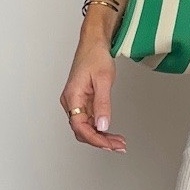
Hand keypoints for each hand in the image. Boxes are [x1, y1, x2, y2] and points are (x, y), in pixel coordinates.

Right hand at [60, 33, 125, 152]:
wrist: (94, 43)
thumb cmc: (95, 56)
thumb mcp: (103, 80)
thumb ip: (102, 104)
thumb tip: (102, 125)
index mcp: (72, 97)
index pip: (80, 126)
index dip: (95, 139)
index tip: (109, 145)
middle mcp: (71, 102)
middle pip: (82, 130)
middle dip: (100, 141)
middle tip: (118, 146)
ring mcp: (76, 102)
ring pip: (86, 127)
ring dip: (101, 136)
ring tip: (118, 142)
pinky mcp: (82, 101)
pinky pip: (89, 120)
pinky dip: (100, 128)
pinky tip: (111, 132)